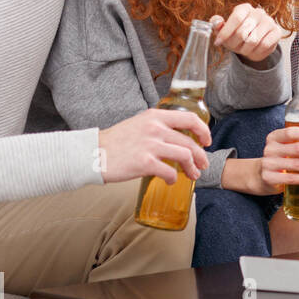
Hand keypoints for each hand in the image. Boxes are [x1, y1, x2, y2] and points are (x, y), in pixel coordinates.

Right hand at [97, 108, 211, 184]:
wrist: (92, 152)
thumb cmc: (115, 142)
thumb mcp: (139, 124)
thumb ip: (158, 127)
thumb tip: (178, 138)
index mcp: (155, 116)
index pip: (190, 119)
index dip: (204, 131)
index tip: (206, 141)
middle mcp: (155, 128)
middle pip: (190, 142)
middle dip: (201, 156)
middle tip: (203, 164)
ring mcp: (150, 145)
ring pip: (185, 156)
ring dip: (192, 168)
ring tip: (192, 175)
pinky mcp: (144, 163)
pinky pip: (169, 172)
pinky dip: (173, 178)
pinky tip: (170, 181)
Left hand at [210, 3, 282, 62]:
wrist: (256, 44)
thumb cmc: (238, 35)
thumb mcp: (225, 30)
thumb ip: (218, 25)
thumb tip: (216, 21)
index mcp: (244, 8)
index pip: (236, 18)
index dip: (226, 32)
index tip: (218, 42)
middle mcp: (258, 12)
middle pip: (243, 31)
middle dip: (234, 43)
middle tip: (233, 48)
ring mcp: (269, 22)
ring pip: (253, 40)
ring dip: (245, 49)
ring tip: (243, 49)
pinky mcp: (277, 32)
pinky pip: (264, 45)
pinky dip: (256, 51)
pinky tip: (253, 51)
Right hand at [224, 126, 298, 195]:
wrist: (258, 176)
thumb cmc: (279, 158)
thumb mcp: (284, 145)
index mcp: (274, 137)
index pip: (292, 132)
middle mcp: (270, 149)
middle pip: (297, 148)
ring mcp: (268, 164)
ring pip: (296, 165)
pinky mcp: (269, 178)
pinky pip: (291, 179)